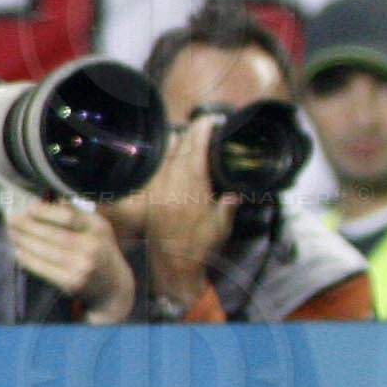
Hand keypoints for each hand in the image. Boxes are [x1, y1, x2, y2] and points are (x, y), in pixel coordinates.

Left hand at [8, 195, 136, 323]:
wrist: (113, 287)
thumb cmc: (100, 251)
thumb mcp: (97, 228)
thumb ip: (77, 214)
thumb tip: (48, 201)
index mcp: (98, 228)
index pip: (68, 217)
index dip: (45, 212)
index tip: (28, 208)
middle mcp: (92, 247)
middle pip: (52, 234)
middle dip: (27, 226)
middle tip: (11, 220)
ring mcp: (81, 266)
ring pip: (45, 251)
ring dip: (23, 241)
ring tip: (11, 233)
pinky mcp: (72, 282)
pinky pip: (43, 269)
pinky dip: (28, 259)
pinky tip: (18, 251)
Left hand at [138, 118, 236, 313]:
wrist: (174, 266)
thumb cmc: (201, 247)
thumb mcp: (222, 224)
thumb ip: (228, 205)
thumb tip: (233, 193)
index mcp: (193, 184)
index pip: (197, 146)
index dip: (204, 129)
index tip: (212, 120)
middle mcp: (173, 182)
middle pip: (181, 145)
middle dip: (194, 132)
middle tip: (206, 125)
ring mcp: (160, 188)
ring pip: (168, 155)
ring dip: (180, 142)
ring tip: (191, 136)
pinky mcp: (152, 197)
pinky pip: (159, 168)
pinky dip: (168, 158)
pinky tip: (172, 155)